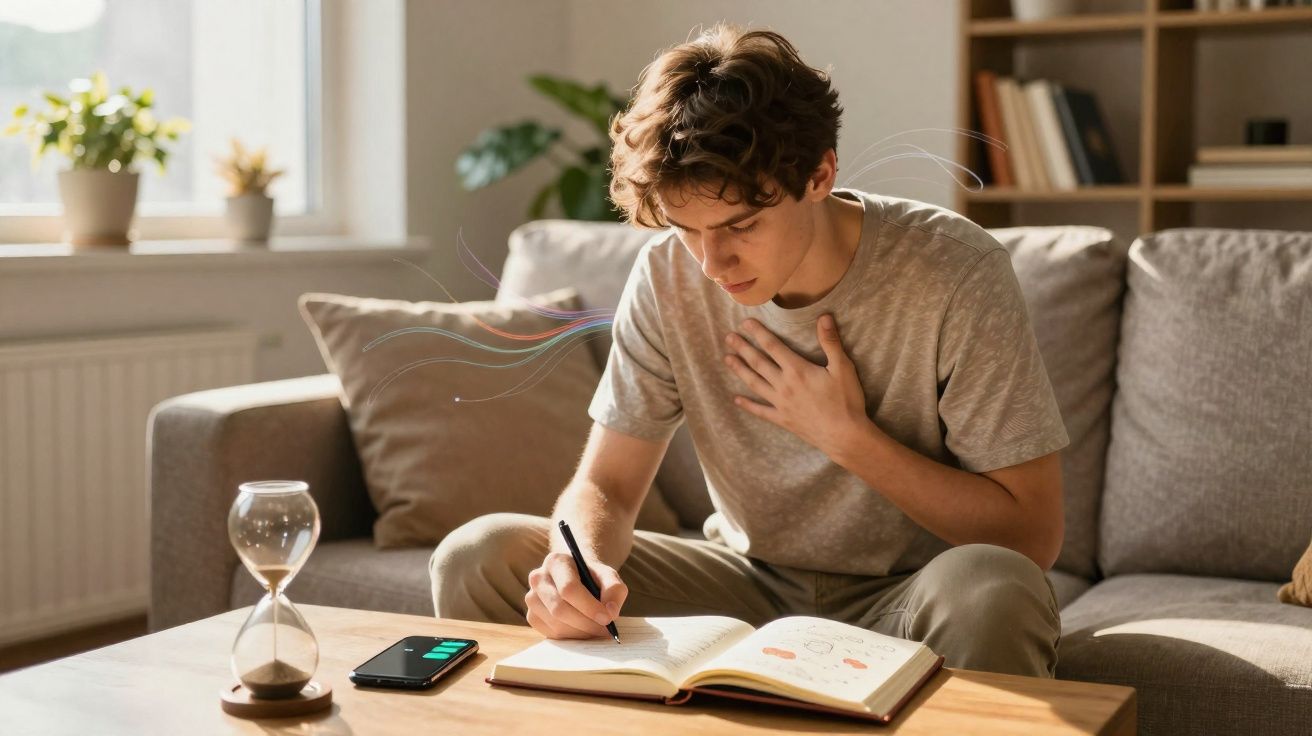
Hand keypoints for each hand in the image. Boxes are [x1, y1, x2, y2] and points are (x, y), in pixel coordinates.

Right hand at [524, 550, 627, 638]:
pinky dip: (570, 636)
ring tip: (596, 628)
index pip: (569, 588)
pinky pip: (551, 633)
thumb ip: (614, 590)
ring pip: (555, 624)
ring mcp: (531, 597)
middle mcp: (538, 578)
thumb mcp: (608, 576)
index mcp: (556, 561)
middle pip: (560, 609)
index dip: (589, 607)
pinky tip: (582, 629)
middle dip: (586, 623)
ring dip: (580, 632)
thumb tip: (610, 613)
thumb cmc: (592, 576)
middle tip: (605, 629)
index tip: (608, 618)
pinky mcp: (532, 616)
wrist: (576, 577)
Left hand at [723, 315, 871, 456]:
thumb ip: (830, 342)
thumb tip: (824, 317)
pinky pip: (760, 411)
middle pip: (758, 363)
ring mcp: (780, 403)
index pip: (773, 346)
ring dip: (740, 370)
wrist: (844, 436)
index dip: (758, 333)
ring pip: (754, 383)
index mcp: (797, 370)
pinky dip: (748, 405)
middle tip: (728, 337)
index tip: (745, 323)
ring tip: (727, 359)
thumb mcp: (843, 368)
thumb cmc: (846, 401)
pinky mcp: (782, 419)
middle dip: (743, 348)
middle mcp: (784, 385)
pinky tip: (736, 399)